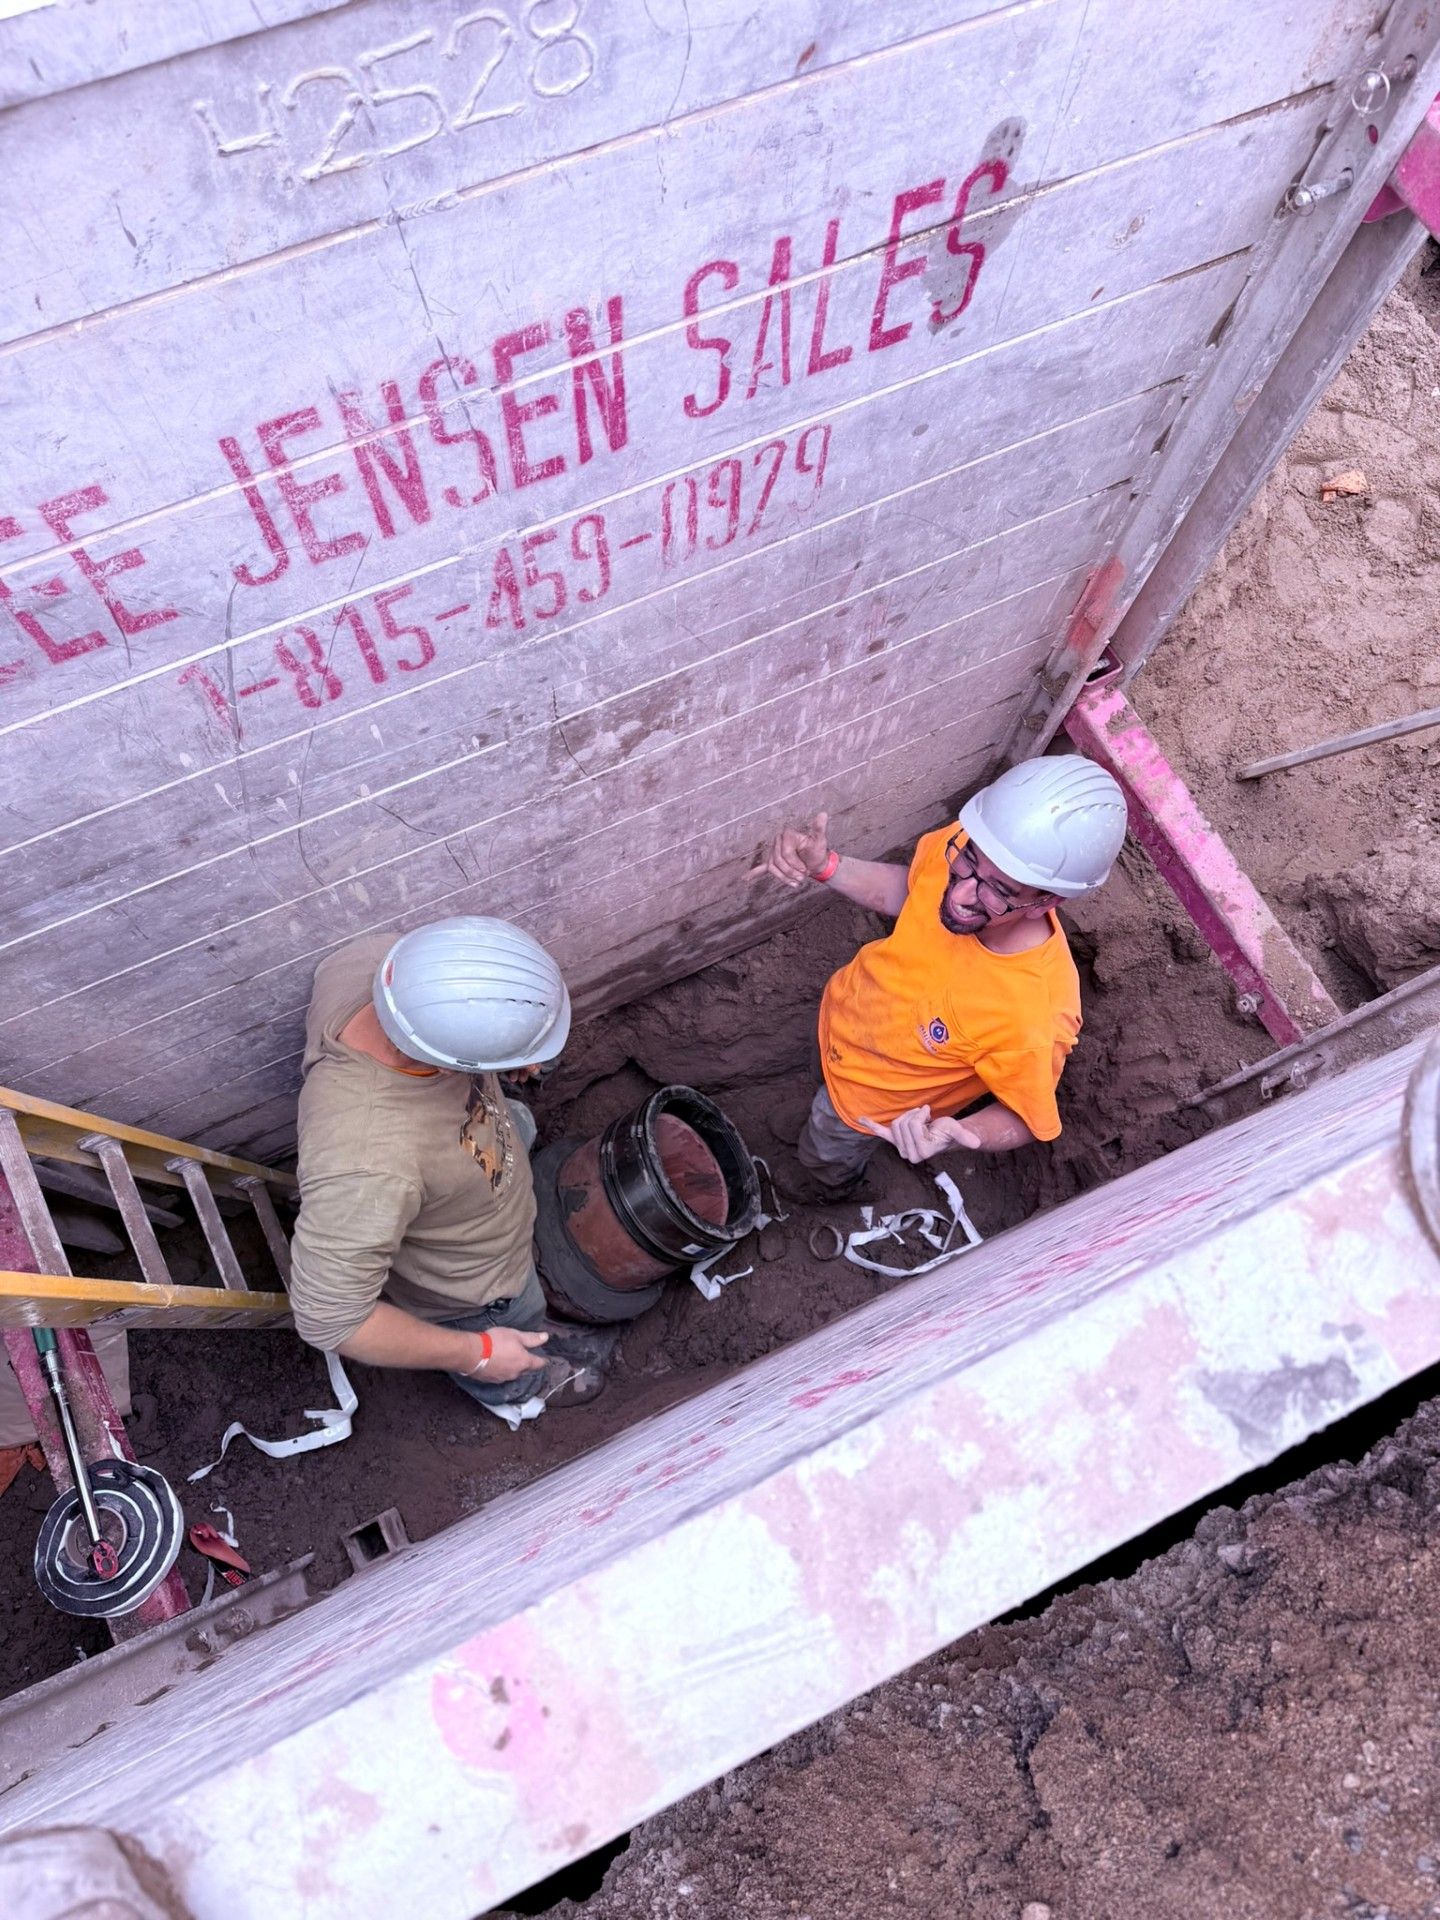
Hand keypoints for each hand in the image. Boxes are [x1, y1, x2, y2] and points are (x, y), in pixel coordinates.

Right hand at [478, 1327, 548, 1381]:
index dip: (543, 1361)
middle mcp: (516, 1373)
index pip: (538, 1364)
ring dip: (514, 1368)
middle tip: (527, 1358)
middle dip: (528, 1365)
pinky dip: (503, 1371)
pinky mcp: (492, 1381)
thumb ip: (531, 1338)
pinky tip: (498, 1365)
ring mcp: (504, 1378)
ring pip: (514, 1374)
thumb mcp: (515, 1335)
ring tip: (511, 1360)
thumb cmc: (495, 1341)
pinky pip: (502, 1376)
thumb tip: (546, 1337)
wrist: (472, 1354)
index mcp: (524, 1362)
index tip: (545, 1360)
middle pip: (526, 1370)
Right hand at [747, 810, 830, 889]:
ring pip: (773, 867)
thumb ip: (819, 828)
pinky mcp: (774, 861)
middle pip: (778, 861)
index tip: (805, 869)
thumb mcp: (820, 840)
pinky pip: (763, 867)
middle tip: (802, 877)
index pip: (785, 852)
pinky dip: (754, 873)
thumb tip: (823, 814)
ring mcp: (774, 852)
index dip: (795, 863)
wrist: (816, 862)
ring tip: (796, 883)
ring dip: (784, 878)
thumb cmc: (817, 850)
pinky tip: (746, 878)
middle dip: (790, 872)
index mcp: (787, 834)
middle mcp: (778, 841)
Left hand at [857, 1105, 980, 1163]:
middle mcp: (907, 1154)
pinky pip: (881, 1132)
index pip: (911, 1126)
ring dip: (907, 1116)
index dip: (920, 1116)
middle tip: (925, 1118)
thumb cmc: (948, 1132)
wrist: (944, 1136)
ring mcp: (900, 1147)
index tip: (930, 1116)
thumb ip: (964, 1136)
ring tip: (919, 1119)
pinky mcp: (895, 1140)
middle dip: (913, 1115)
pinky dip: (871, 1125)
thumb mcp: (955, 1130)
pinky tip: (861, 1119)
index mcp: (919, 1153)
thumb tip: (976, 1142)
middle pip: (900, 1124)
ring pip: (894, 1123)